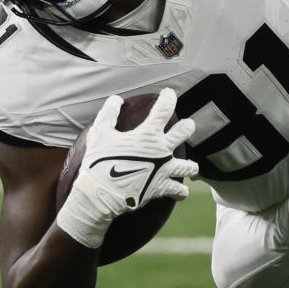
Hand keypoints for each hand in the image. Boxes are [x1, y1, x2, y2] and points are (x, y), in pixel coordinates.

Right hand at [57, 91, 197, 247]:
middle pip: (185, 132)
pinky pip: (179, 190)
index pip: (164, 109)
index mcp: (147, 134)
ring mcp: (164, 170)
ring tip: (189, 165)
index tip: (168, 93)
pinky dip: (181, 191)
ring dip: (189, 165)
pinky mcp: (161, 187)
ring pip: (189, 166)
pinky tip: (181, 191)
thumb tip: (115, 99)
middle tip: (186, 126)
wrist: (100, 194)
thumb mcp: (99, 133)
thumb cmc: (99, 162)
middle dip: (187, 127)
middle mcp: (161, 150)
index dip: (168, 97)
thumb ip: (108, 114)